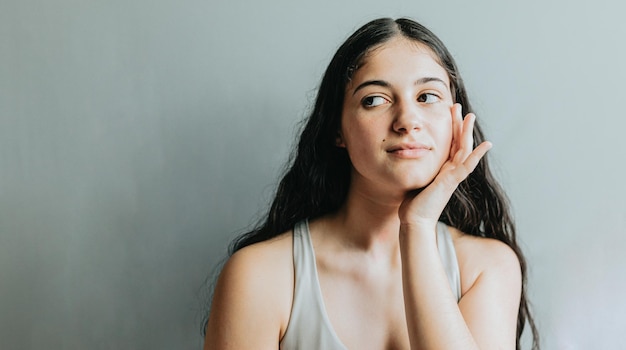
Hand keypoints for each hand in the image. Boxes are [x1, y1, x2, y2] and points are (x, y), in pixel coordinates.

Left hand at [398, 103, 491, 229]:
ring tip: (470, 116)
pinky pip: (466, 166)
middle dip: (458, 124)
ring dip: (467, 132)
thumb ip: (416, 167)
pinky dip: (476, 155)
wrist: (414, 220)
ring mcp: (452, 176)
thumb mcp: (414, 178)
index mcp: (441, 169)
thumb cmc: (412, 203)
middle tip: (458, 106)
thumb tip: (405, 155)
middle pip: (458, 142)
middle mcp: (449, 171)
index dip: (450, 128)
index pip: (448, 144)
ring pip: (464, 150)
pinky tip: (486, 144)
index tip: (448, 112)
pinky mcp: (451, 183)